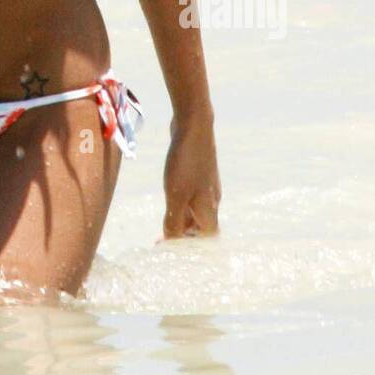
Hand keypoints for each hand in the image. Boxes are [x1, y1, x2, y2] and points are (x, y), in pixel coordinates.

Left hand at [161, 112, 219, 238]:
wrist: (194, 126)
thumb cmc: (186, 163)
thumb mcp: (176, 196)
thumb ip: (174, 221)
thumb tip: (171, 241)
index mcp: (210, 209)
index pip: (207, 238)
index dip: (191, 247)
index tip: (172, 248)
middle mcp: (212, 198)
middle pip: (201, 225)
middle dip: (184, 232)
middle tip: (162, 235)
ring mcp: (206, 183)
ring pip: (195, 208)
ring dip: (181, 216)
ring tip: (162, 217)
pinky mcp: (199, 170)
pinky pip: (191, 192)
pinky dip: (181, 200)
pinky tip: (168, 194)